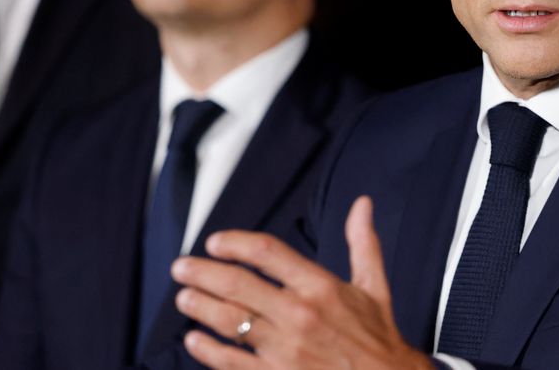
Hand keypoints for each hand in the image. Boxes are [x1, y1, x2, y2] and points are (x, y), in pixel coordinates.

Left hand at [171, 196, 433, 368]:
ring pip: (228, 321)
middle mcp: (299, 314)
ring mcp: (284, 348)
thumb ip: (363, 242)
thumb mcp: (374, 286)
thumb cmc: (376, 336)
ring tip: (183, 298)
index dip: (234, 243)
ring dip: (199, 307)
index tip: (216, 242)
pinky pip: (231, 361)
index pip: (266, 252)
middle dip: (202, 273)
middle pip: (237, 285)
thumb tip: (362, 204)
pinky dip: (208, 350)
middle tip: (182, 268)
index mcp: (320, 286)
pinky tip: (194, 340)